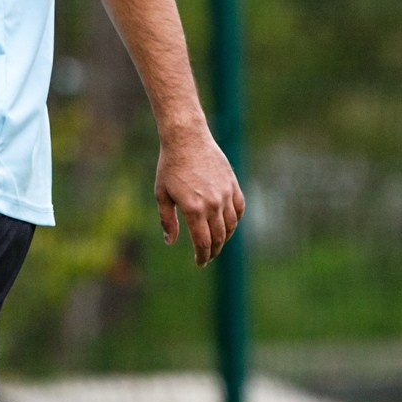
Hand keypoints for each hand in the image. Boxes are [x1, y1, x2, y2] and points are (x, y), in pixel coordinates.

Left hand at [156, 124, 244, 265]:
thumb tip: (170, 242)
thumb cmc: (170, 166)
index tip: (199, 263)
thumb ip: (167, 220)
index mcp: (193, 209)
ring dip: (225, 238)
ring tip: (217, 243)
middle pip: (219, 237)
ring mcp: (225, 194)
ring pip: (231, 225)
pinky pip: (239, 208)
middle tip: (207, 256)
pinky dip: (235, 220)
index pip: (203, 243)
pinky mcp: (232, 184)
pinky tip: (228, 225)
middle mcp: (212, 204)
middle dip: (213, 251)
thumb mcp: (162, 194)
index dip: (203, 256)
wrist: (186, 139)